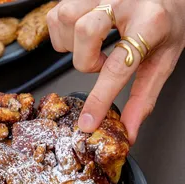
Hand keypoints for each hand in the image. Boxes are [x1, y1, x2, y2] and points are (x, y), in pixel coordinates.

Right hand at [47, 0, 184, 143]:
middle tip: (101, 62)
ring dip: (72, 45)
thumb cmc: (167, 24)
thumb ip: (143, 98)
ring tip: (92, 47)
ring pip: (66, 19)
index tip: (88, 122)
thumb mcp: (163, 61)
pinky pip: (56, 15)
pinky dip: (62, 34)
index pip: (118, 67)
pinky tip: (80, 38)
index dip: (100, 99)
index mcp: (150, 21)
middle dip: (86, 60)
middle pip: (85, 32)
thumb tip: (129, 129)